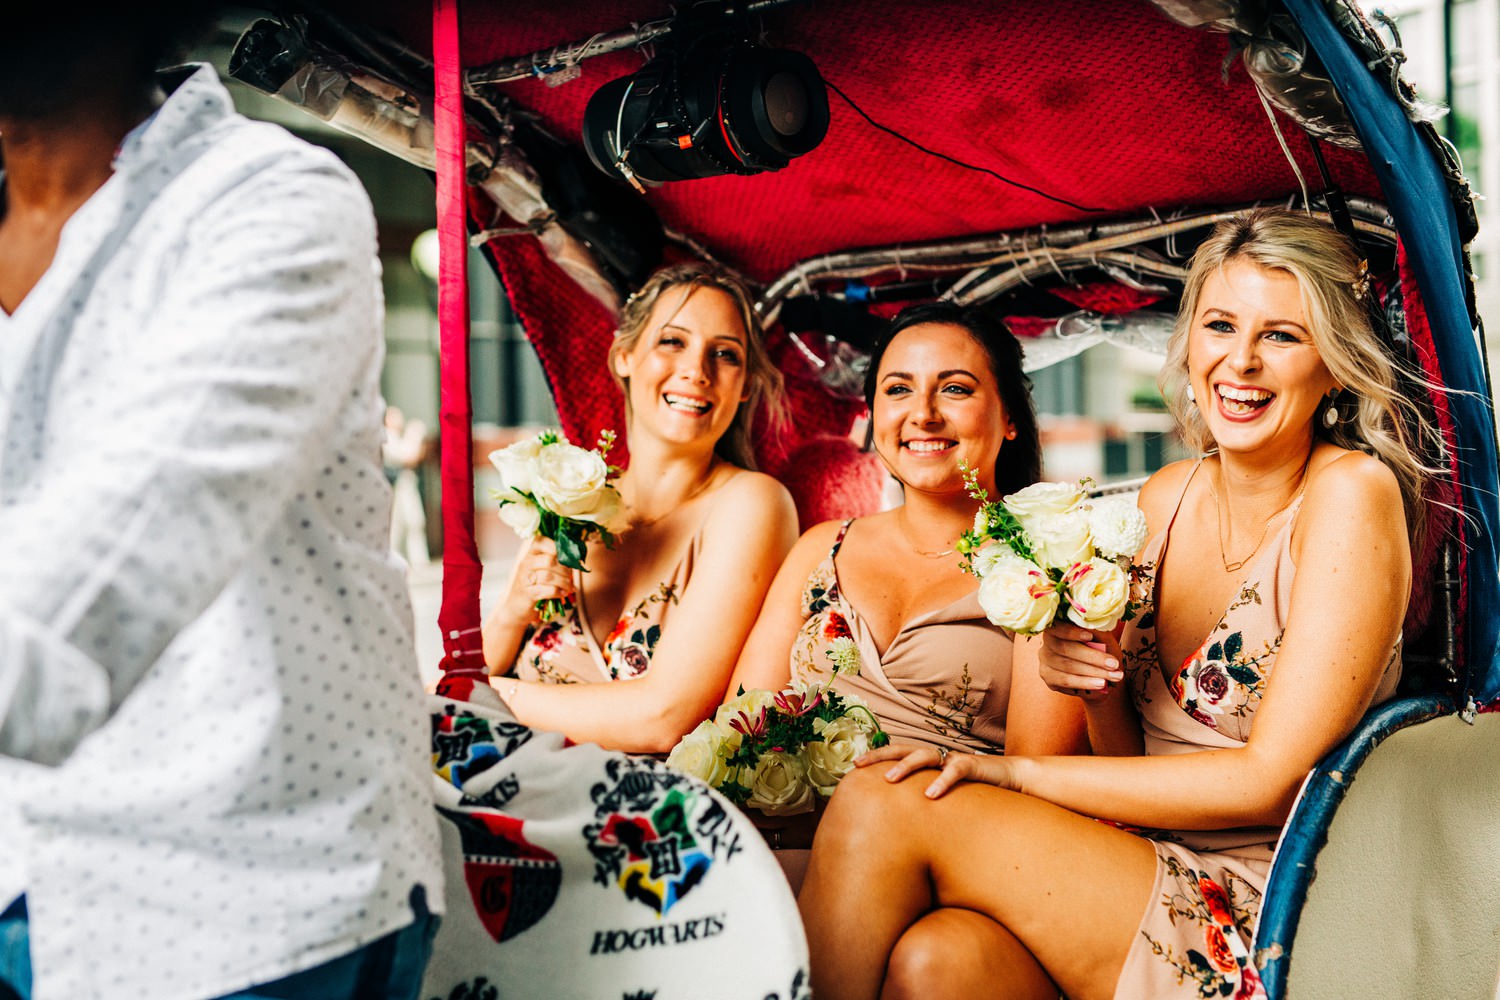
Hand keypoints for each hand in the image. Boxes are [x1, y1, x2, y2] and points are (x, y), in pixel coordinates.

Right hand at [498, 536, 573, 626]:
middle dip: (565, 569)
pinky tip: (563, 593)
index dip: (557, 547)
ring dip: (564, 582)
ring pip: (549, 576)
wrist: (515, 606)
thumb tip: (574, 558)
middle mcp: (525, 564)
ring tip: (569, 586)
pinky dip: (559, 592)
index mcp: (529, 554)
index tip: (567, 558)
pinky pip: (548, 590)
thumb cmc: (533, 585)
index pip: (541, 542)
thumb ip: (554, 560)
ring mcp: (525, 579)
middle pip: (549, 560)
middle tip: (571, 576)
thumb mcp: (540, 569)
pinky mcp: (529, 594)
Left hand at [855, 742, 1016, 798]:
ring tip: (889, 780)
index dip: (876, 758)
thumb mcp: (946, 796)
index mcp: (930, 763)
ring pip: (925, 755)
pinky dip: (942, 781)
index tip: (854, 766)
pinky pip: (955, 770)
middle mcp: (938, 757)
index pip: (897, 755)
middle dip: (880, 755)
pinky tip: (930, 795)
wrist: (1011, 779)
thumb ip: (925, 800)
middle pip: (904, 748)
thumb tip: (901, 819)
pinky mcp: (973, 766)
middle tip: (859, 765)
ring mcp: (954, 759)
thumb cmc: (975, 791)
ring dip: (905, 766)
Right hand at [1039, 623, 1124, 701]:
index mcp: (1059, 625)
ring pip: (1067, 666)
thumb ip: (1097, 631)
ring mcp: (1045, 659)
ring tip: (1113, 676)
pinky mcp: (1047, 676)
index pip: (1057, 627)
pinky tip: (1100, 684)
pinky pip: (1065, 680)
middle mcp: (1047, 641)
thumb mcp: (1102, 637)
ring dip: (1093, 672)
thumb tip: (1097, 625)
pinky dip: (1085, 682)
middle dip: (1092, 657)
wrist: (1097, 671)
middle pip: (1064, 648)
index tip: (1090, 636)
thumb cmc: (1100, 649)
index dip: (1071, 632)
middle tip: (1113, 664)